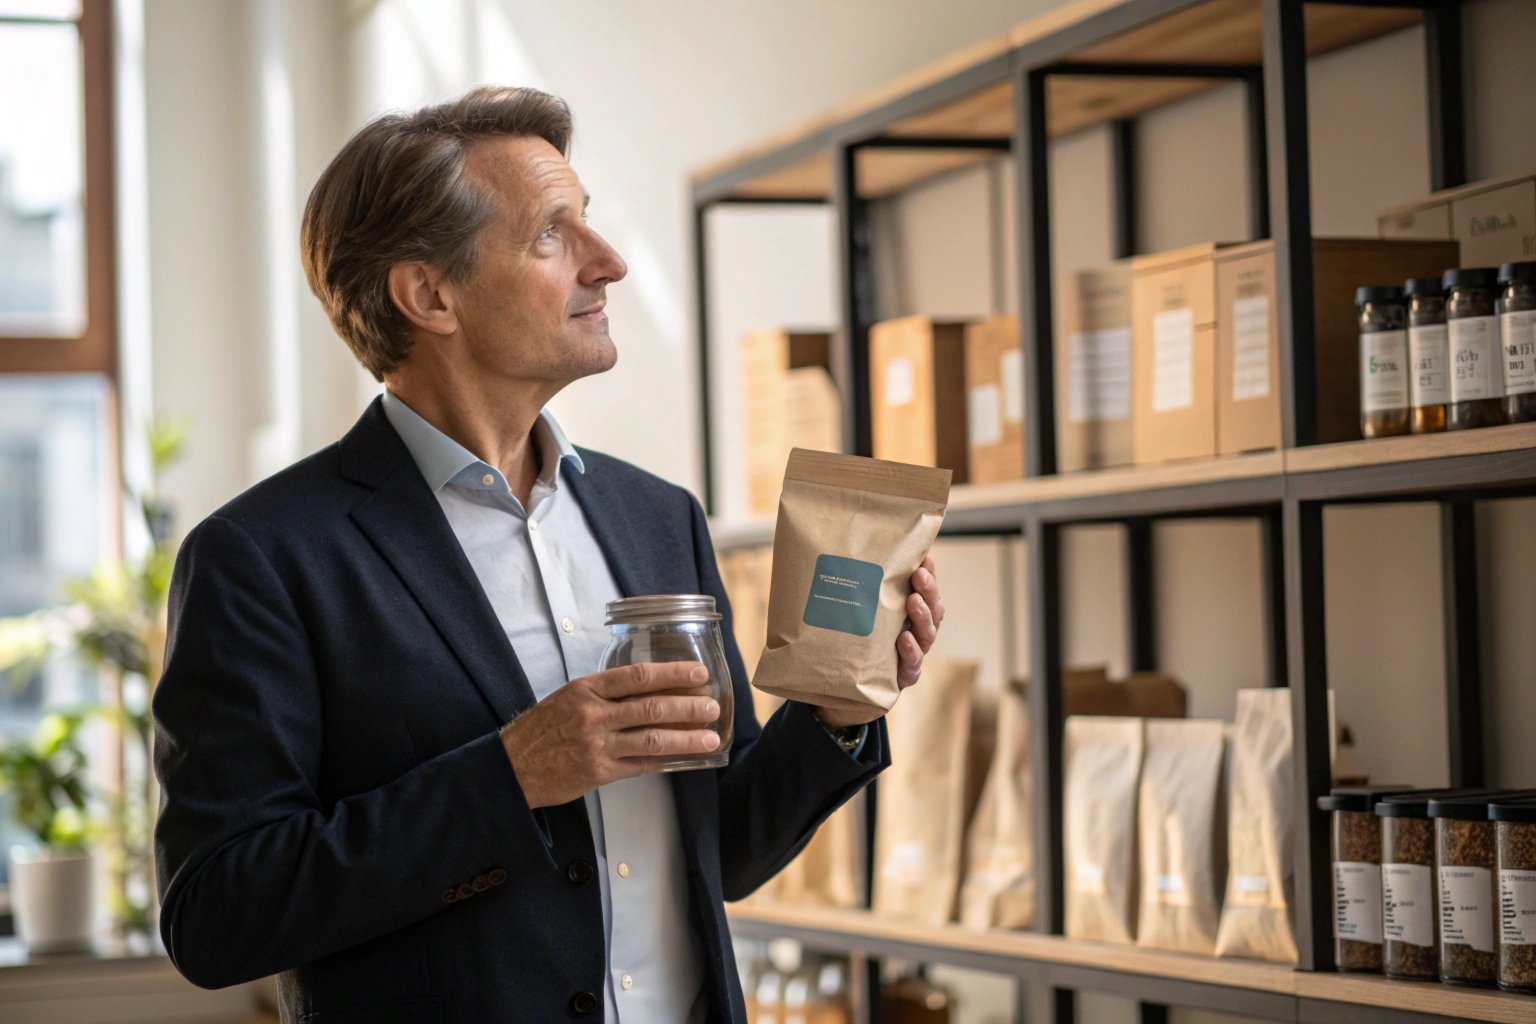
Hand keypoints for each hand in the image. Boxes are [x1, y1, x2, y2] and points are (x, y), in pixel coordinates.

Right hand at [499, 662, 721, 807]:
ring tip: (710, 737)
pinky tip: (685, 759)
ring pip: (652, 739)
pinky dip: (666, 761)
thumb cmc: (541, 729)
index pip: (637, 676)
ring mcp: (596, 745)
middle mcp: (593, 714)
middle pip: (651, 707)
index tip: (697, 673)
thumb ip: (605, 692)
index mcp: (586, 689)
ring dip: (686, 738)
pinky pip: (641, 766)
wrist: (511, 766)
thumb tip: (651, 688)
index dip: (672, 674)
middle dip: (688, 706)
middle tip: (712, 705)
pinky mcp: (598, 773)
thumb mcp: (568, 696)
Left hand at [815, 554, 944, 728]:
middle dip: (928, 591)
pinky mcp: (903, 677)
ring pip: (927, 635)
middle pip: (933, 610)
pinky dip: (911, 651)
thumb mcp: (859, 615)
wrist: (846, 688)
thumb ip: (861, 593)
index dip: (930, 576)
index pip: (926, 592)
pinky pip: (912, 664)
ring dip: (922, 616)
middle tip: (919, 575)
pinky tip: (904, 639)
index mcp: (910, 615)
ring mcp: (913, 655)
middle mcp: (916, 632)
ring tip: (913, 601)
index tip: (926, 558)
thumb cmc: (855, 643)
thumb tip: (843, 556)